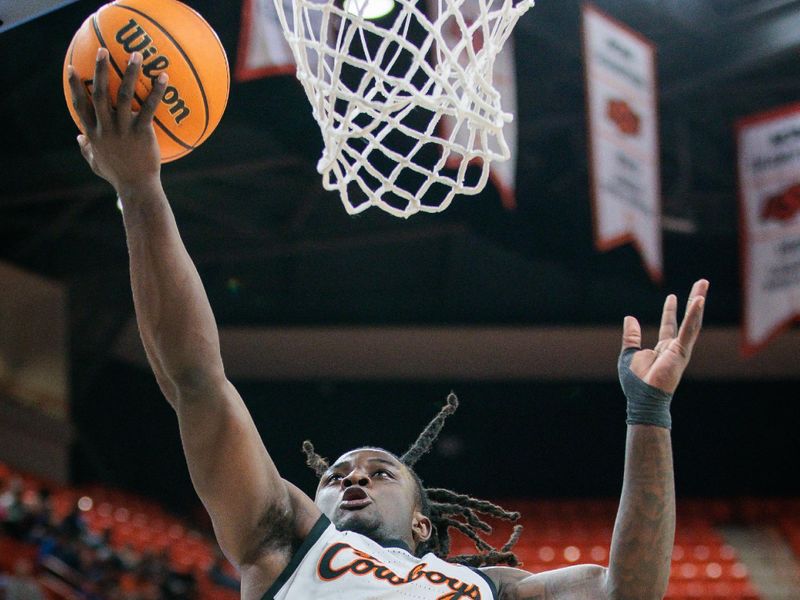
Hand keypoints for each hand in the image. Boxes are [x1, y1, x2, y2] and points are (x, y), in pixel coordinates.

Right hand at [67, 48, 167, 195]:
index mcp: (93, 133)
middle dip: (98, 69)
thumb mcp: (97, 164)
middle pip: (98, 93)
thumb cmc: (119, 177)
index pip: (80, 105)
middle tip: (102, 50)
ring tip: (136, 55)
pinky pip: (149, 108)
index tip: (71, 68)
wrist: (137, 188)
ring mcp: (123, 129)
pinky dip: (156, 91)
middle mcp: (105, 128)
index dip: (74, 86)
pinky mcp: (142, 133)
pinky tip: (164, 77)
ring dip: (129, 73)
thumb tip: (79, 138)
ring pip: (123, 95)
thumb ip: (87, 150)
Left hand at [620, 279, 708, 393]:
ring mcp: (681, 349)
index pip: (669, 325)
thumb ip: (631, 336)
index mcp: (663, 349)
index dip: (670, 311)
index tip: (672, 297)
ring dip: (698, 301)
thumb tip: (630, 318)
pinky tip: (698, 300)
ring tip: (703, 284)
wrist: (643, 398)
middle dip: (693, 300)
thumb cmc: (636, 382)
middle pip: (686, 319)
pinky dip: (693, 315)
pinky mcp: (681, 351)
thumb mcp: (629, 353)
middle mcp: (675, 347)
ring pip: (692, 321)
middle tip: (701, 283)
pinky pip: (688, 330)